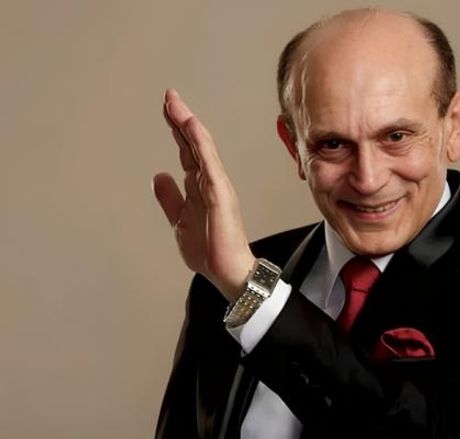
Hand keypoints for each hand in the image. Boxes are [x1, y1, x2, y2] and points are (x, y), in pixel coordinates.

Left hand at [153, 89, 254, 300]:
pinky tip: (193, 129)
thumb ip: (170, 197)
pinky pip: (210, 164)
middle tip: (169, 96)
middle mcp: (209, 181)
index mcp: (199, 186)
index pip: (187, 151)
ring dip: (190, 126)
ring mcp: (216, 186)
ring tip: (177, 106)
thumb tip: (159, 175)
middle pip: (194, 143)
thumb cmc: (209, 248)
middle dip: (181, 119)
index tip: (167, 108)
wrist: (226, 270)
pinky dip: (201, 145)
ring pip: (202, 149)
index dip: (176, 129)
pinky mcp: (220, 195)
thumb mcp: (179, 220)